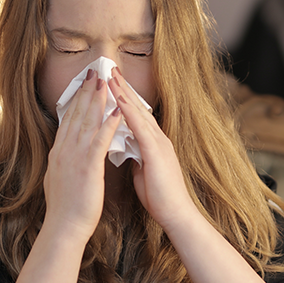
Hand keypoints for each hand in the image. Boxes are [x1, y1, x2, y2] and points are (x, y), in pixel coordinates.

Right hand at [43, 70, 121, 240]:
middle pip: (77, 115)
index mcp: (59, 153)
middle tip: (94, 73)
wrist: (64, 227)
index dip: (77, 101)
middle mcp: (65, 150)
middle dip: (86, 92)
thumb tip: (64, 155)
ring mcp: (75, 157)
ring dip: (97, 100)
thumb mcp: (60, 179)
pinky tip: (116, 111)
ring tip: (105, 82)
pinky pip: (99, 140)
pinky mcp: (88, 167)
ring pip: (87, 122)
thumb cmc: (65, 208)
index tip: (84, 85)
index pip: (68, 121)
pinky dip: (108, 124)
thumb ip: (64, 163)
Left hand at [108, 68, 198, 232]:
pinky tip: (118, 100)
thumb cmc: (159, 197)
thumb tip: (126, 147)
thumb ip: (136, 155)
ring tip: (110, 75)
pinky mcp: (157, 152)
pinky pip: (140, 128)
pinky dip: (129, 112)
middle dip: (122, 87)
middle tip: (108, 68)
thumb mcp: (144, 170)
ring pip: (138, 112)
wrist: (175, 214)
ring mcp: (159, 143)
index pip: (136, 115)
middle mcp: (157, 138)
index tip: (110, 83)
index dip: (123, 98)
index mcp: (153, 143)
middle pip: (137, 107)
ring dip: (124, 92)